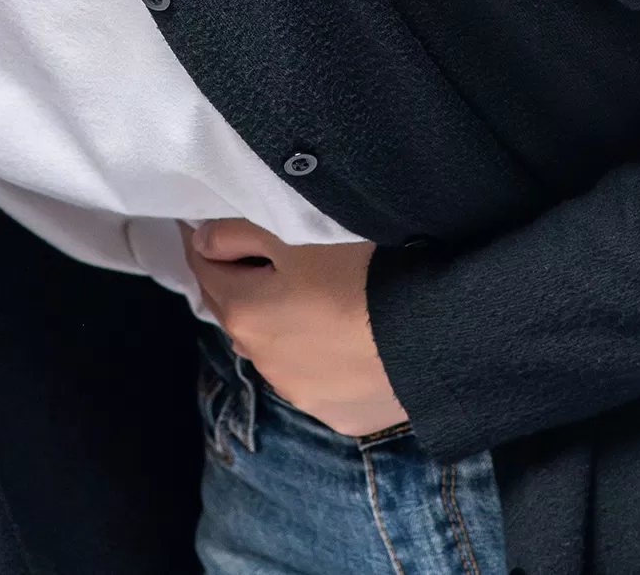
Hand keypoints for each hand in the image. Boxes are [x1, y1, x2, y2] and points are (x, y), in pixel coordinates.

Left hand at [182, 219, 407, 434]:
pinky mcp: (340, 415)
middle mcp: (263, 363)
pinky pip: (316, 378)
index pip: (204, 268)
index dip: (203, 241)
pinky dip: (318, 356)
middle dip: (237, 282)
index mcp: (244, 314)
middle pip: (237, 312)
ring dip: (279, 325)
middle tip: (253, 254)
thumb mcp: (294, 233)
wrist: (438, 332)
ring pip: (275, 350)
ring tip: (310, 297)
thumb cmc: (362, 270)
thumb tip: (201, 241)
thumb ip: (237, 232)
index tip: (202, 224)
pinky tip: (345, 338)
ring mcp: (302, 395)